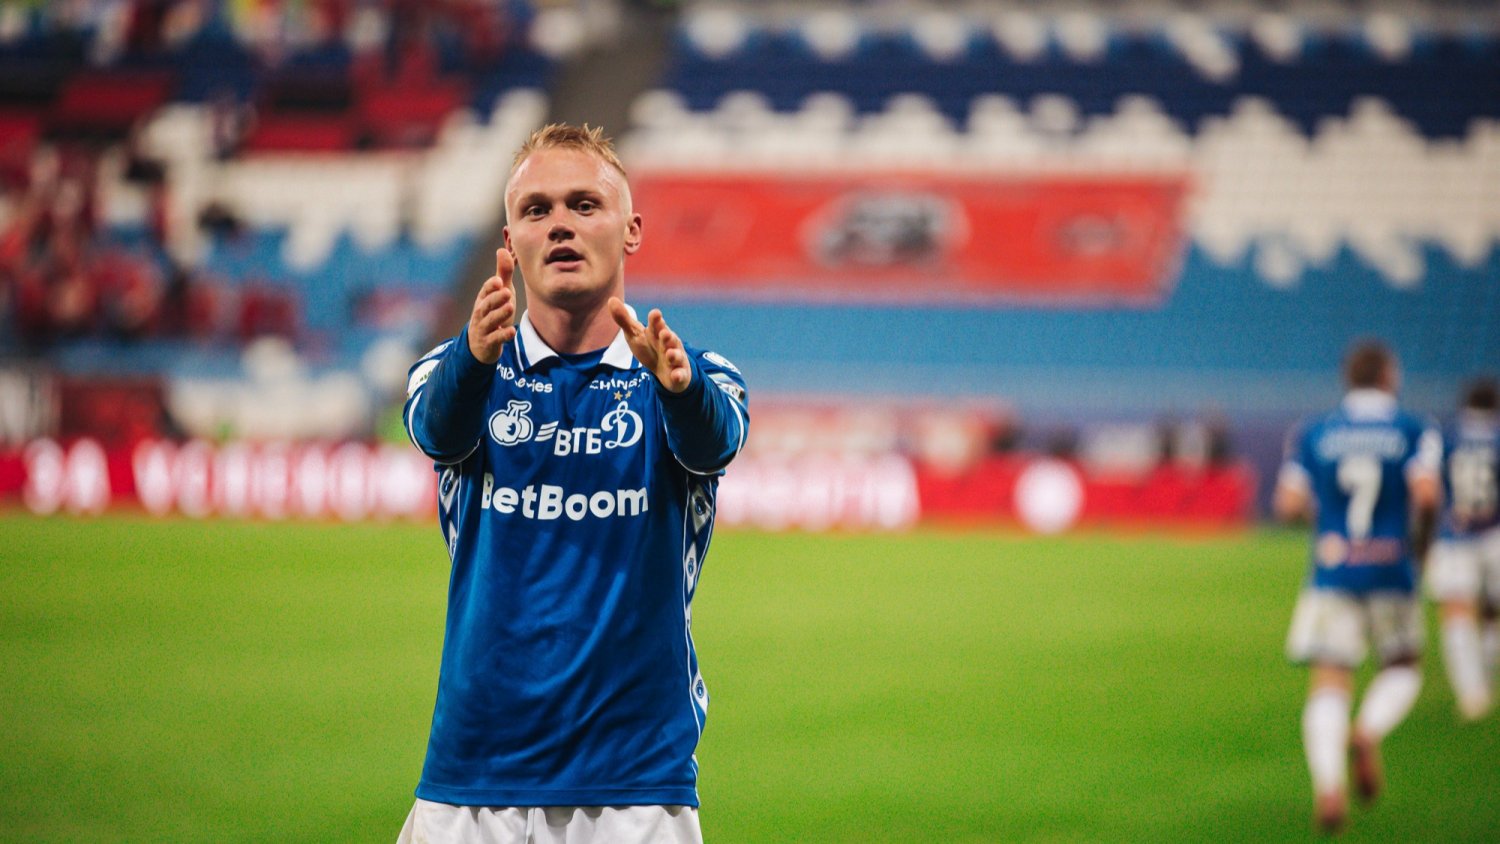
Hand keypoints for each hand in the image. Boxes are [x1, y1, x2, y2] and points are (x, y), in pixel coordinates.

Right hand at [468, 248, 515, 363]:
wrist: (481, 344)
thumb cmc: (493, 313)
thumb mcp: (500, 293)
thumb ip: (503, 273)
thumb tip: (502, 249)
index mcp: (483, 299)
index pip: (485, 291)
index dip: (491, 286)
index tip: (499, 281)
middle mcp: (481, 313)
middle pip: (486, 305)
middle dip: (495, 298)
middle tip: (507, 292)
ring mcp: (484, 328)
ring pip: (489, 321)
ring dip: (499, 314)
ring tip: (510, 307)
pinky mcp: (489, 343)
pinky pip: (495, 339)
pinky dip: (502, 336)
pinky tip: (511, 331)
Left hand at [608, 298, 690, 392]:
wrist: (665, 371)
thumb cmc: (649, 348)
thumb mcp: (635, 335)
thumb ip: (624, 319)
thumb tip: (611, 299)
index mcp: (657, 332)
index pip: (656, 324)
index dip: (656, 320)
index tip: (655, 314)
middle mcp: (668, 343)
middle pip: (668, 338)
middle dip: (667, 336)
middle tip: (664, 333)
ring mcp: (675, 358)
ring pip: (676, 356)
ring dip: (674, 355)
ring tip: (670, 354)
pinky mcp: (679, 373)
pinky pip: (680, 374)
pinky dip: (679, 375)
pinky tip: (676, 376)